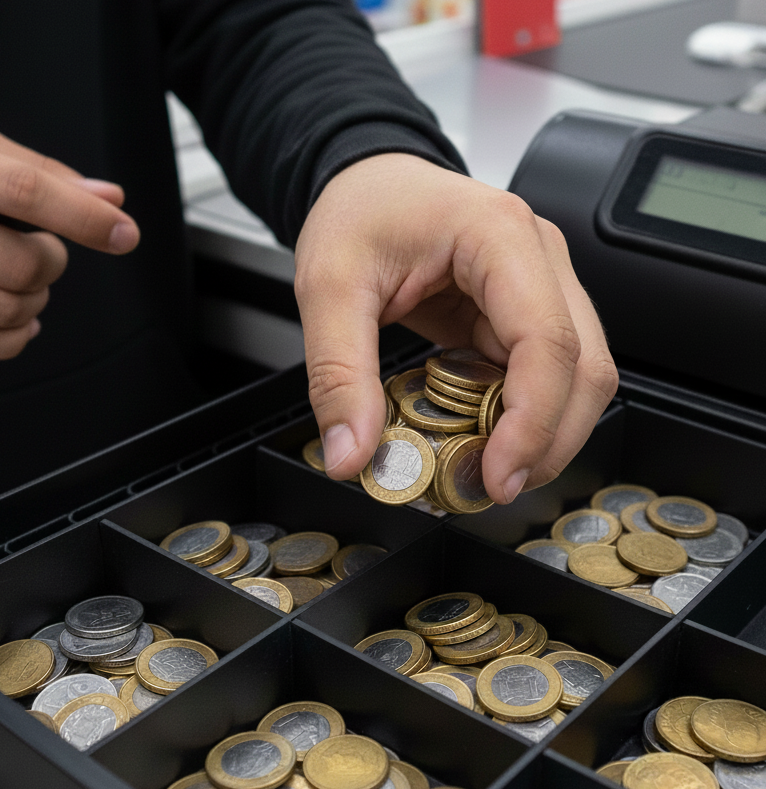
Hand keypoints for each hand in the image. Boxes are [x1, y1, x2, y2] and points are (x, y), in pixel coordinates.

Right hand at [0, 133, 139, 357]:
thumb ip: (41, 174)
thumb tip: (111, 196)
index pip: (24, 189)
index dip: (83, 216)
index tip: (125, 233)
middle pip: (28, 263)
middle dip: (52, 261)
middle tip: (39, 247)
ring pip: (13, 309)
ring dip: (35, 300)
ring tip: (16, 277)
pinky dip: (18, 335)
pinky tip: (14, 314)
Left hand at [295, 153, 617, 503]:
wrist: (371, 184)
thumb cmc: (359, 212)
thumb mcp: (329, 287)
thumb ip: (339, 374)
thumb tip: (353, 455)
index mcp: (499, 235)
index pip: (548, 341)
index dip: (534, 422)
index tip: (497, 476)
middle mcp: (539, 258)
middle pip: (584, 368)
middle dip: (548, 442)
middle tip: (490, 486)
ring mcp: (543, 284)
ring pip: (578, 378)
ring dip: (542, 435)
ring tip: (486, 470)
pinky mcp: (529, 311)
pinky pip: (547, 375)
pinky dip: (524, 417)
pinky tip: (485, 436)